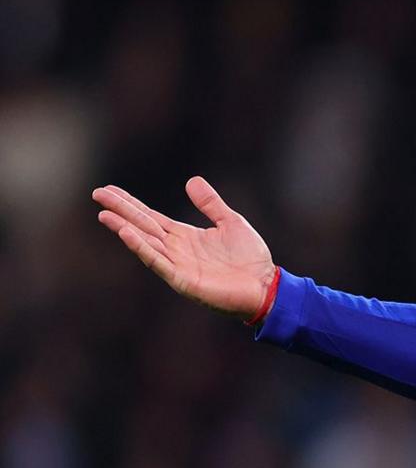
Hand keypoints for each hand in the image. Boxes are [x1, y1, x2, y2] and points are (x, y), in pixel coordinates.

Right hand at [93, 177, 276, 319]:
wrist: (266, 287)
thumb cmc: (250, 259)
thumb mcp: (231, 222)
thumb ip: (211, 204)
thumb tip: (191, 180)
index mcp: (184, 236)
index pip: (151, 217)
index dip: (130, 204)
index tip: (109, 190)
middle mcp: (176, 249)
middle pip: (142, 226)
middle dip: (120, 211)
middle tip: (97, 194)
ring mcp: (177, 265)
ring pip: (145, 243)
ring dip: (125, 229)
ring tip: (105, 215)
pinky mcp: (183, 280)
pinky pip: (158, 262)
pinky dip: (142, 248)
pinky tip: (128, 234)